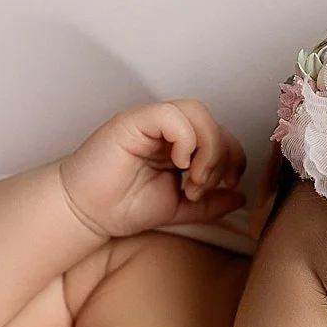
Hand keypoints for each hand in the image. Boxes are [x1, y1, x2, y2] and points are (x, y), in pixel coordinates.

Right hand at [57, 100, 247, 239]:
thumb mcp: (178, 209)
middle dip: (220, 157)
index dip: (232, 158)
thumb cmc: (122, 207)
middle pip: (213, 121)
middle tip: (201, 186)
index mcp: (178, 144)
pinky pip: (172, 116)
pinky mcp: (133, 121)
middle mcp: (165, 128)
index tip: (225, 185)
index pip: (221, 135)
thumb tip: (241, 197)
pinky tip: (178, 164)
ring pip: (197, 113)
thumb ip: (209, 203)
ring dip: (207, 148)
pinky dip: (186, 139)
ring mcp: (149, 122)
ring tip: (192, 179)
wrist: (86, 213)